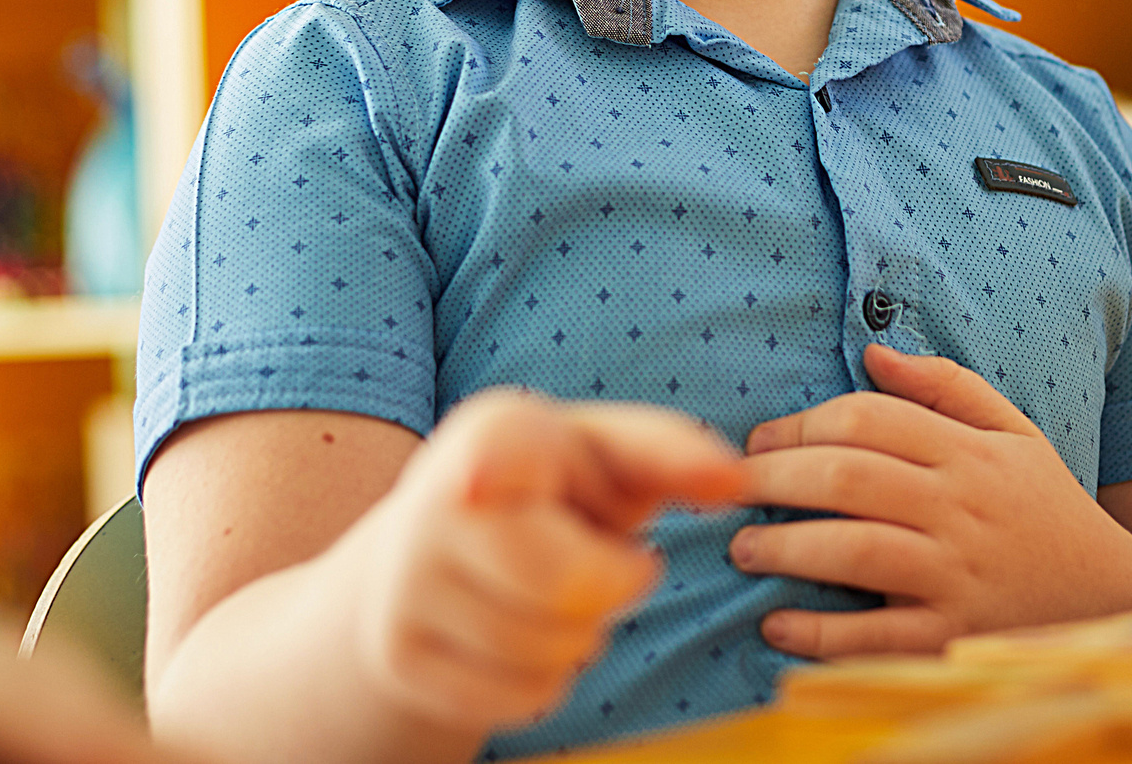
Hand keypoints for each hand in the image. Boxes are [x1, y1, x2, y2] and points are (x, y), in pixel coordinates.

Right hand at [331, 389, 744, 737]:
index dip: (506, 481)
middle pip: (565, 588)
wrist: (422, 547)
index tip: (485, 494)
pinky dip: (542, 682)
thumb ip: (671, 454)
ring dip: (581, 638)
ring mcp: (404, 583)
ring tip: (557, 596)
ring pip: (548, 652)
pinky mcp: (398, 654)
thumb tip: (734, 481)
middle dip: (611, 588)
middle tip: (609, 565)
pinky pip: (517, 699)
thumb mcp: (604, 454)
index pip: (508, 463)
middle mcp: (435, 501)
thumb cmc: (546, 488)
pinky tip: (523, 637)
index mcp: (492, 432)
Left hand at [729, 346, 1131, 658]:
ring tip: (744, 548)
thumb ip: (947, 387)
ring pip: (854, 550)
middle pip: (849, 478)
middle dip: (775, 478)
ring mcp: (957, 576)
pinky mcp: (952, 639)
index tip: (760, 439)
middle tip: (728, 487)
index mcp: (970, 454)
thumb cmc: (1048, 511)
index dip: (802, 424)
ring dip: (786, 547)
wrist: (1116, 603)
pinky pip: (875, 636)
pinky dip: (820, 632)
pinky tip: (777, 623)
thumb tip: (873, 352)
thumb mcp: (1016, 434)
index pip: (869, 420)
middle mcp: (961, 509)